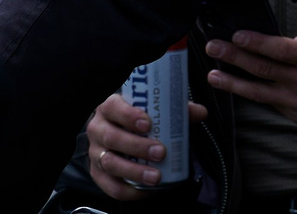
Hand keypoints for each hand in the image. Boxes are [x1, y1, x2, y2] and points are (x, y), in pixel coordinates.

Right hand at [86, 92, 205, 197]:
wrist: (119, 131)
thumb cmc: (139, 117)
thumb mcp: (153, 108)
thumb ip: (175, 108)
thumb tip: (201, 112)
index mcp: (110, 107)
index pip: (113, 107)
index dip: (128, 115)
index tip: (148, 124)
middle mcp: (98, 128)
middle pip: (111, 137)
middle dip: (137, 146)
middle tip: (161, 152)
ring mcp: (95, 152)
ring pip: (109, 163)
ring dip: (134, 171)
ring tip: (156, 176)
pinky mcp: (97, 173)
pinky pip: (110, 186)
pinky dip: (128, 190)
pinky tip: (146, 191)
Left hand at [205, 31, 296, 135]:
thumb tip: (280, 40)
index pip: (279, 48)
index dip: (257, 42)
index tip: (237, 35)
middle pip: (262, 67)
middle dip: (234, 56)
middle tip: (214, 47)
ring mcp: (295, 100)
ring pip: (257, 90)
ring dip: (232, 81)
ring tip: (212, 75)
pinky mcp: (293, 114)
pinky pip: (267, 102)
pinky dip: (249, 93)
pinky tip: (234, 86)